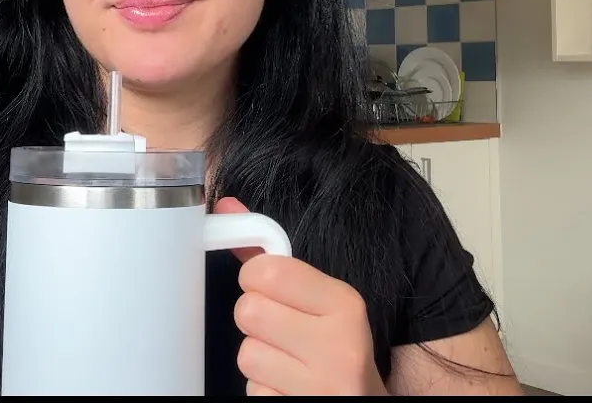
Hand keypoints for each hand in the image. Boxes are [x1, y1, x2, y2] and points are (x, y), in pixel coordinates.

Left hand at [215, 197, 387, 395]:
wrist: (364, 402)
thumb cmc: (341, 347)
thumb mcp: (324, 301)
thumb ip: (274, 259)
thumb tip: (226, 208)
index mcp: (345, 304)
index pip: (267, 272)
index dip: (256, 278)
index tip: (269, 287)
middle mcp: (337, 346)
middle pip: (248, 311)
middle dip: (256, 318)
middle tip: (279, 327)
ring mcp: (319, 388)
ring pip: (246, 354)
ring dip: (259, 355)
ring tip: (288, 359)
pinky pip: (252, 389)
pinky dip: (263, 387)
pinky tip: (289, 383)